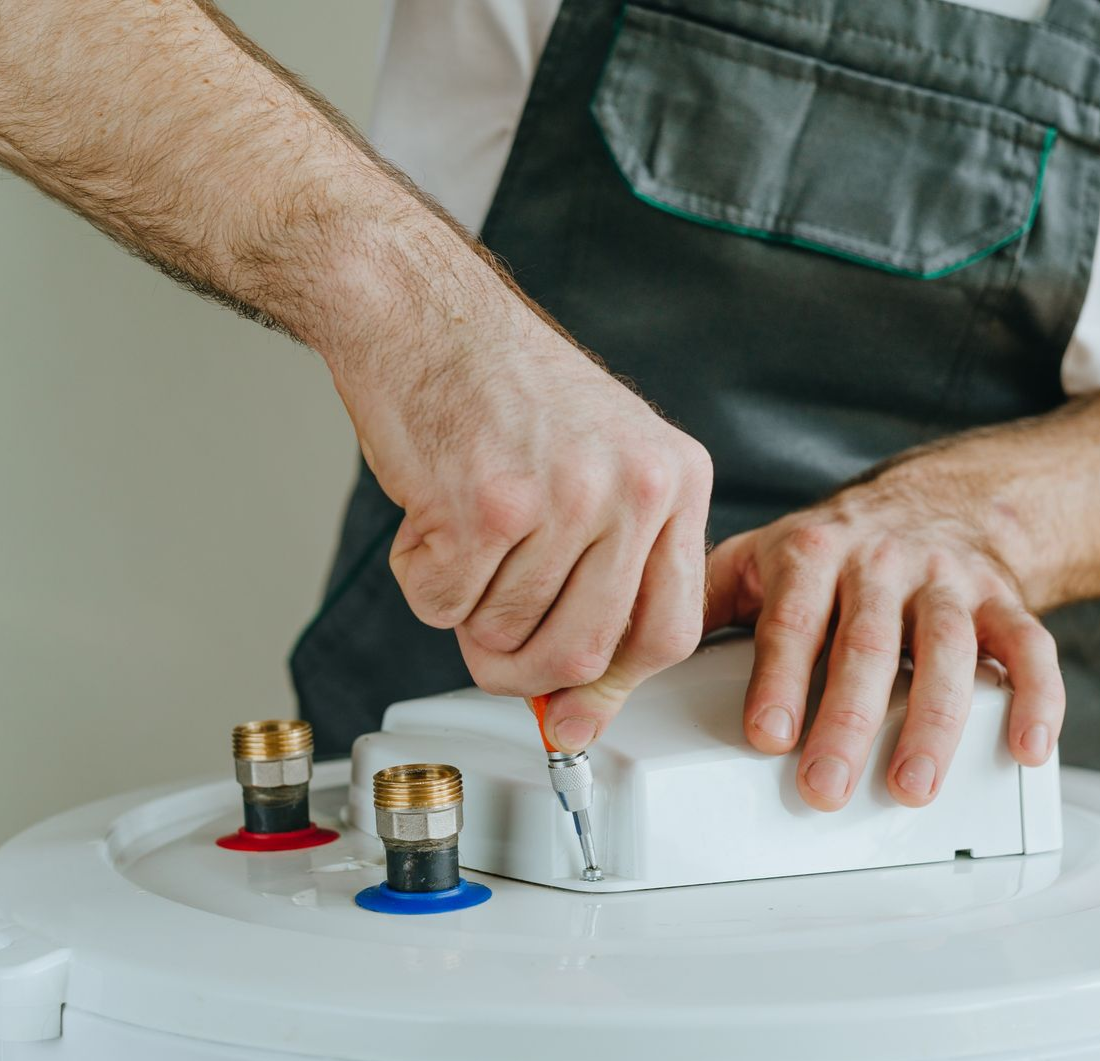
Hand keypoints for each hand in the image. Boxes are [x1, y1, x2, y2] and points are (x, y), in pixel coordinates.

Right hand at [332, 284, 712, 751]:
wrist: (422, 311)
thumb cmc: (503, 388)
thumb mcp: (598, 469)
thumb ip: (606, 579)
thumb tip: (579, 708)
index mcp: (677, 479)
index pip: (669, 629)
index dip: (613, 684)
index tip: (576, 710)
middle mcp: (635, 487)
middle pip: (586, 651)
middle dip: (524, 670)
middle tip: (489, 644)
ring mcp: (564, 495)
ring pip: (506, 634)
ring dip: (465, 612)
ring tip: (459, 538)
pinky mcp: (486, 503)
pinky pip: (446, 605)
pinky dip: (423, 581)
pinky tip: (430, 515)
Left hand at [704, 462, 1062, 810]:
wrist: (937, 502)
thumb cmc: (832, 550)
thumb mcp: (759, 559)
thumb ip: (701, 604)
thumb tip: (627, 657)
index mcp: (812, 551)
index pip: (792, 617)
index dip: (780, 676)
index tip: (768, 734)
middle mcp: (882, 562)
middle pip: (867, 645)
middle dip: (847, 722)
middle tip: (824, 786)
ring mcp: (947, 582)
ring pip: (948, 650)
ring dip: (934, 724)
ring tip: (911, 786)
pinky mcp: (1004, 600)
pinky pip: (1030, 646)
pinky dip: (1036, 699)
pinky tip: (1026, 750)